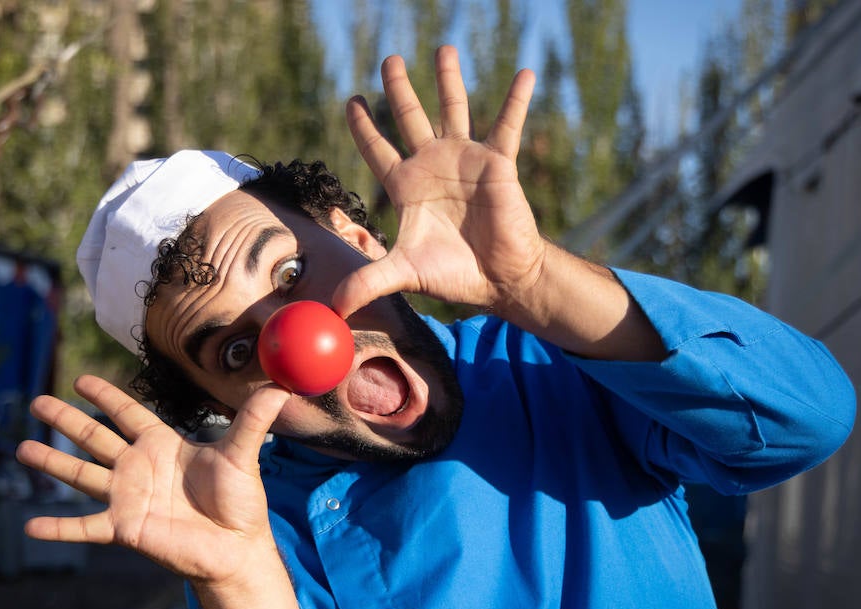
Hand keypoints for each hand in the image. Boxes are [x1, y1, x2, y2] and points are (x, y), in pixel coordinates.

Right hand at [15, 374, 289, 589]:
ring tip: (22, 448)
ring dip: (52, 463)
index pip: (128, 414)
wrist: (237, 549)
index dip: (106, 396)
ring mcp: (128, 498)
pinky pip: (85, 528)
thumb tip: (282, 387)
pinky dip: (59, 529)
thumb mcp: (244, 456)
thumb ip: (254, 421)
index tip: (81, 379)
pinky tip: (30, 526)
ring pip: (82, 475)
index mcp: (162, 445)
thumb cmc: (240, 502)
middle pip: (95, 438)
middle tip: (37, 402)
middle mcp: (139, 468)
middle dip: (66, 420)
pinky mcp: (125, 528)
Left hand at [333, 45, 544, 324]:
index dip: (364, 125)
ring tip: (443, 47)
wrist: (498, 278)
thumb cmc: (452, 274)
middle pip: (410, 116)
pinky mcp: (498, 164)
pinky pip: (507, 125)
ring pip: (454, 108)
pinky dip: (516, 99)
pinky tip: (525, 73)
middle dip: (399, 88)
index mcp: (407, 186)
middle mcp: (433, 165)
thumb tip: (335, 309)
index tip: (353, 100)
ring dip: (448, 78)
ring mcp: (465, 160)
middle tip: (389, 59)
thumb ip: (368, 282)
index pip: (378, 148)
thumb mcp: (404, 274)